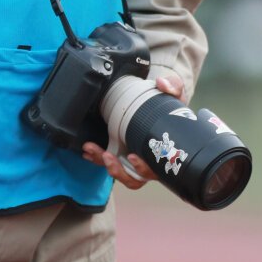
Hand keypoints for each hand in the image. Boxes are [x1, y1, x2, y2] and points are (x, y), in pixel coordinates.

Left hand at [82, 74, 184, 189]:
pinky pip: (112, 163)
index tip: (133, 156)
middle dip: (119, 170)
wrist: (161, 108)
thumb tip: (163, 84)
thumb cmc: (171, 108)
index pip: (157, 169)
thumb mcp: (174, 95)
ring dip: (106, 165)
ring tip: (91, 150)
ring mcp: (136, 161)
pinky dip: (98, 158)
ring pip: (122, 173)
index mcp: (165, 153)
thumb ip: (173, 87)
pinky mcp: (123, 155)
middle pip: (135, 178)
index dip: (144, 167)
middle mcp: (150, 162)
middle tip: (107, 156)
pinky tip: (87, 151)